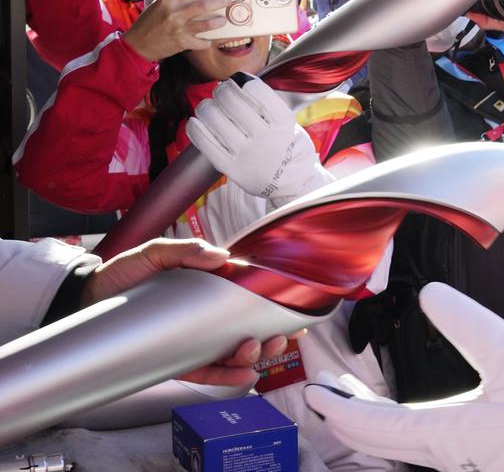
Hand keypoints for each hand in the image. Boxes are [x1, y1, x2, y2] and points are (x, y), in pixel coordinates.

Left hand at [82, 238, 302, 387]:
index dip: (275, 307)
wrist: (85, 301)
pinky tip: (244, 374)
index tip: (294, 311)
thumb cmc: (122, 275)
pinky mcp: (175, 361)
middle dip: (271, 339)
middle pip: (248, 332)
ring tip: (256, 351)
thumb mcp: (154, 254)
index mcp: (207, 291)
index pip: (248, 301)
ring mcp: (192, 341)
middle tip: (278, 337)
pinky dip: (227, 376)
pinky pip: (206, 373)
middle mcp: (204, 319)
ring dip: (253, 356)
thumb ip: (185, 251)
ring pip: (232, 355)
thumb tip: (221, 257)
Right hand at [122, 0, 227, 61]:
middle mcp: (174, 14)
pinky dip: (207, 41)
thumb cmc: (148, 23)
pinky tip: (209, 39)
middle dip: (219, 2)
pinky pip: (202, 42)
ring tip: (223, 20)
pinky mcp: (183, 43)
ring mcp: (180, 29)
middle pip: (203, 5)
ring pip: (207, 24)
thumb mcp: (156, 6)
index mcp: (166, 1)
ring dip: (218, 21)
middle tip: (227, 1)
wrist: (138, 45)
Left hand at [187, 77, 332, 206]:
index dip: (241, 80)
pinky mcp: (231, 168)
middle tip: (221, 92)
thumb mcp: (287, 122)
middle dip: (221, 90)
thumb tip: (234, 82)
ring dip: (206, 106)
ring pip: (213, 117)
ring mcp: (247, 154)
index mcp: (283, 122)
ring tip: (209, 108)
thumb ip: (266, 105)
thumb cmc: (284, 145)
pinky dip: (195, 127)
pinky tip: (196, 122)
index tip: (238, 82)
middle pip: (230, 100)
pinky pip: (204, 142)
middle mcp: (266, 137)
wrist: (290, 182)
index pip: (255, 89)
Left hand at [303, 283, 503, 469]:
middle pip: (374, 440)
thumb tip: (432, 295)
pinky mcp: (471, 458)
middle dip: (342, 416)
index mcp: (445, 433)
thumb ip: (470, 324)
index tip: (314, 392)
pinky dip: (393, 431)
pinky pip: (416, 449)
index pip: (371, 425)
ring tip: (351, 400)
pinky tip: (399, 416)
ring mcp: (456, 460)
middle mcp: (442, 454)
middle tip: (324, 392)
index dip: (337, 408)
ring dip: (366, 424)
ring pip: (393, 448)